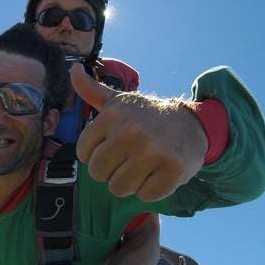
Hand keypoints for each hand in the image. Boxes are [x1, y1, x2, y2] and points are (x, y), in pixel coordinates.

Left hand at [70, 65, 208, 201]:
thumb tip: (72, 68)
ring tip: (141, 167)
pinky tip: (157, 173)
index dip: (96, 155)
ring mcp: (153, 151)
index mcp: (113, 115)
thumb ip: (92, 90)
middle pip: (98, 173)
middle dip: (109, 172)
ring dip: (129, 183)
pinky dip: (150, 190)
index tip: (111, 147)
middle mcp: (131, 132)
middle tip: (126, 160)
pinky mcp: (173, 170)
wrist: (191, 123)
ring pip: (119, 188)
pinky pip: (145, 196)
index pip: (84, 153)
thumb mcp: (119, 101)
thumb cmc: (146, 117)